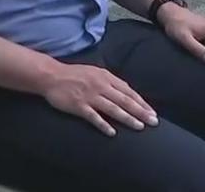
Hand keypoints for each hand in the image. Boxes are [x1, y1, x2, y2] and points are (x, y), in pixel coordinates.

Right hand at [41, 62, 158, 136]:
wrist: (50, 76)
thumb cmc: (73, 74)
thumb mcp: (94, 72)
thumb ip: (109, 81)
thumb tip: (125, 91)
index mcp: (105, 77)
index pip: (128, 91)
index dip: (142, 102)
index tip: (152, 112)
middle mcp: (100, 86)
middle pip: (124, 100)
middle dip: (141, 112)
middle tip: (153, 122)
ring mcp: (89, 96)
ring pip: (113, 108)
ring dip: (128, 118)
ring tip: (139, 127)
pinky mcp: (78, 105)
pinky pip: (93, 117)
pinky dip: (103, 124)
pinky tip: (112, 132)